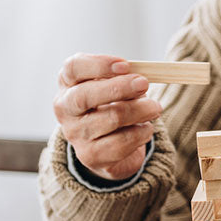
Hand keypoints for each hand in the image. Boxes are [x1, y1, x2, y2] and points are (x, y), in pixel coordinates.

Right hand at [53, 54, 161, 180]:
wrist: (110, 145)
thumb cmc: (114, 104)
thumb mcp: (116, 85)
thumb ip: (124, 78)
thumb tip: (140, 78)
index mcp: (69, 84)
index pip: (73, 68)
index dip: (99, 64)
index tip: (125, 65)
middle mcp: (66, 109)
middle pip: (84, 96)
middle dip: (119, 88)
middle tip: (144, 83)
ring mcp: (75, 134)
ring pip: (111, 118)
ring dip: (141, 110)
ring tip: (154, 108)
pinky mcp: (90, 155)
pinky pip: (122, 142)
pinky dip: (141, 132)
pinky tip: (145, 128)